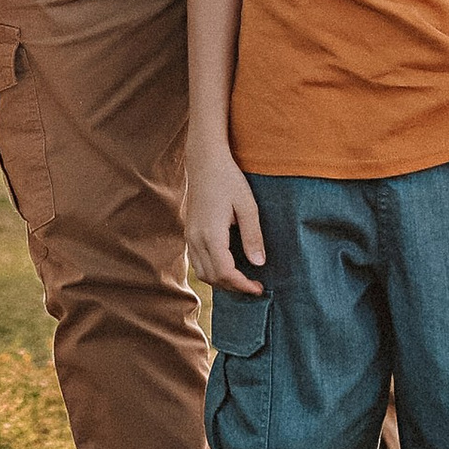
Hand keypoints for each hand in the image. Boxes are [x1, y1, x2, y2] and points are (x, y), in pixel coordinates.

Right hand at [188, 148, 267, 296]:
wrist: (204, 160)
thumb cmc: (228, 179)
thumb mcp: (247, 205)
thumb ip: (253, 236)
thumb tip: (258, 264)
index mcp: (211, 233)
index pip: (225, 272)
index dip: (242, 285)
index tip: (259, 288)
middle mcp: (196, 238)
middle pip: (212, 277)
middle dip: (233, 287)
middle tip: (254, 285)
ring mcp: (190, 235)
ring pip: (202, 272)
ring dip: (221, 281)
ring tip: (241, 279)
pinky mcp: (189, 231)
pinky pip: (196, 262)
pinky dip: (211, 271)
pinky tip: (227, 266)